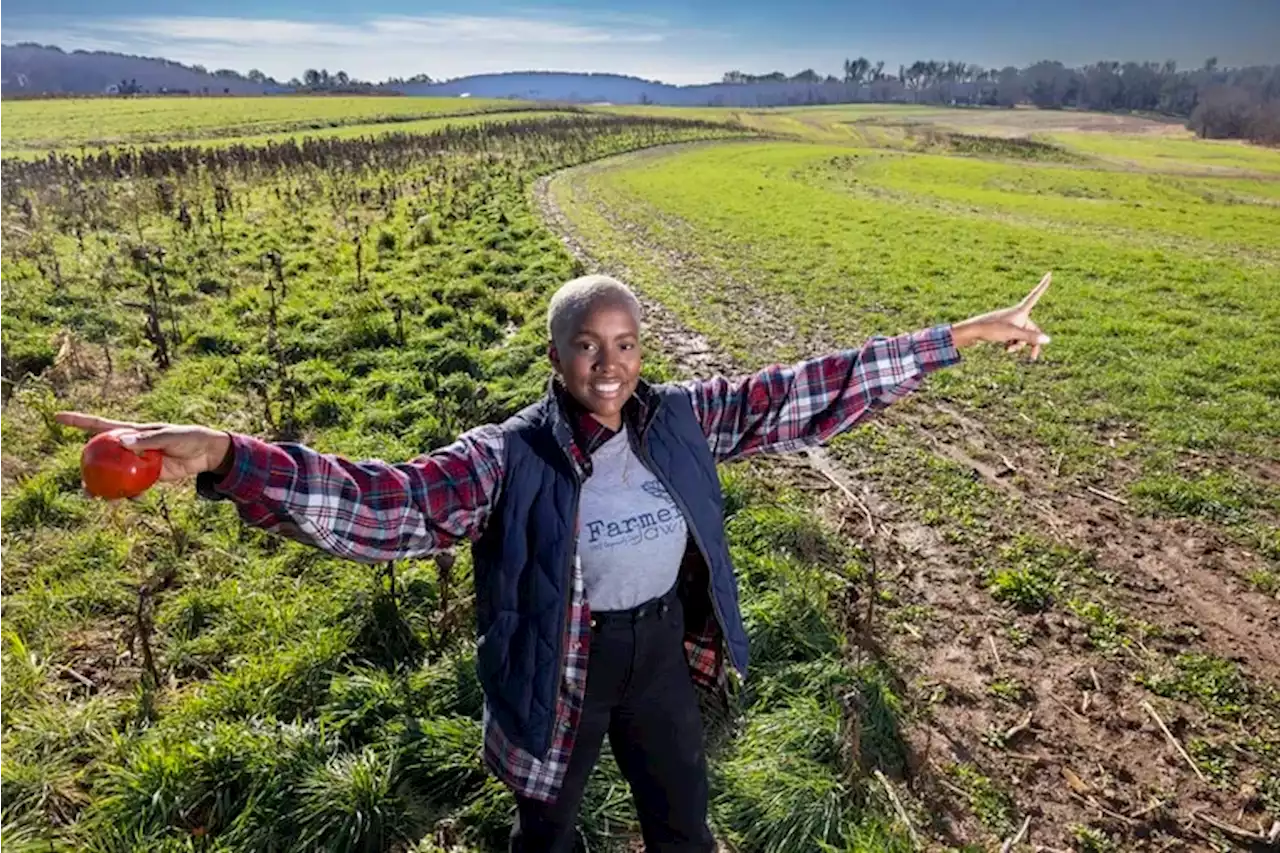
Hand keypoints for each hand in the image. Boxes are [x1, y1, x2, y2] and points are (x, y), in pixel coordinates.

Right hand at [54, 412, 234, 482]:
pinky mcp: (149, 475)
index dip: (79, 421)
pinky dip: (126, 492)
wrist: (208, 453)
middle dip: (88, 464)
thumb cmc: (189, 438)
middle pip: (103, 455)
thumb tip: (120, 441)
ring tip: (93, 495)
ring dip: (103, 484)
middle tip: (80, 478)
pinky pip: (132, 485)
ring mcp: (138, 462)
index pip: (101, 425)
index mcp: (133, 431)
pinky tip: (122, 500)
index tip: (57, 417)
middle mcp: (132, 446)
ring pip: (114, 473)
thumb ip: (147, 440)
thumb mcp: (170, 436)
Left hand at [952, 272, 1052, 359]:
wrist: (971, 332)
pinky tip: (1004, 348)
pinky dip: (1012, 345)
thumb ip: (1030, 337)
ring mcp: (1010, 322)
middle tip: (1033, 357)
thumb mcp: (1013, 333)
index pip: (1036, 295)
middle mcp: (1017, 315)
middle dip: (1032, 342)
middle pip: (1032, 328)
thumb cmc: (991, 329)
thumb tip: (1047, 340)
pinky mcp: (1004, 330)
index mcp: (1020, 310)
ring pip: (1023, 336)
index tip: (1049, 274)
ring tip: (1008, 349)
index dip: (1043, 285)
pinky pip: (1015, 338)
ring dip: (1019, 345)